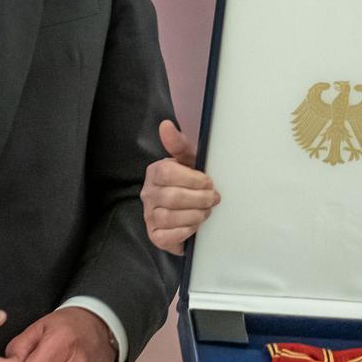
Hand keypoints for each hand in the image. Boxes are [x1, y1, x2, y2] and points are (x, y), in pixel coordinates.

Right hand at [141, 119, 217, 254]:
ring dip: (195, 215)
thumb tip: (166, 125)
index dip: (192, 179)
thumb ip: (180, 144)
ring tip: (206, 212)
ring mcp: (149, 216)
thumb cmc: (190, 183)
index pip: (167, 173)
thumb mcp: (189, 161)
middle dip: (199, 199)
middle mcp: (148, 194)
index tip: (208, 182)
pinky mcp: (155, 235)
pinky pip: (167, 236)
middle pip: (171, 197)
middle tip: (213, 199)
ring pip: (169, 217)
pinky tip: (194, 226)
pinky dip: (185, 231)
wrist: (189, 210)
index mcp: (156, 172)